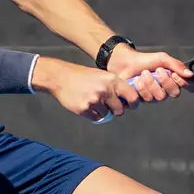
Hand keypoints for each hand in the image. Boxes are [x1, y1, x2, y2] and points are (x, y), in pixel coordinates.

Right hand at [32, 57, 147, 120]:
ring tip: (91, 100)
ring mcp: (95, 100)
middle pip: (120, 110)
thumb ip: (114, 87)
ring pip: (106, 114)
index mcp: (112, 80)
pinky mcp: (85, 108)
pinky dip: (92, 114)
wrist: (60, 77)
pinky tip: (85, 103)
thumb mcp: (102, 76)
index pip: (132, 96)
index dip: (133, 103)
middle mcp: (106, 90)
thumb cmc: (82, 77)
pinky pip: (95, 118)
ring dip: (101, 111)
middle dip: (115, 111)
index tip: (130, 106)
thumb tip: (126, 103)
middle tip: (107, 105)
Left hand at [107, 43, 193, 96]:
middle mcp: (166, 89)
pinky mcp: (142, 100)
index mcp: (174, 79)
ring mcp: (154, 96)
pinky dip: (141, 88)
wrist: (125, 63)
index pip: (189, 86)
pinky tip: (136, 81)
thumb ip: (176, 65)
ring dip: (151, 83)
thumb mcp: (162, 59)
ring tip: (143, 73)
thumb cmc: (145, 60)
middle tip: (157, 70)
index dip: (183, 82)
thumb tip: (190, 74)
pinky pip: (146, 100)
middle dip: (165, 81)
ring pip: (160, 97)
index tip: (174, 74)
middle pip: (174, 93)